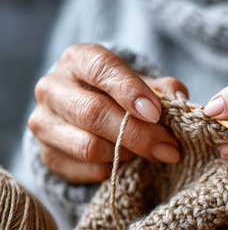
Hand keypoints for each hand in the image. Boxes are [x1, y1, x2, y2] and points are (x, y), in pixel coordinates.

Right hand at [29, 43, 188, 182]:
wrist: (87, 115)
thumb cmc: (120, 95)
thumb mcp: (143, 84)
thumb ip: (164, 89)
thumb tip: (181, 100)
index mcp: (79, 59)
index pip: (101, 68)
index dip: (131, 91)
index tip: (156, 113)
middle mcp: (53, 87)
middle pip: (93, 112)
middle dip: (138, 134)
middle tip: (169, 148)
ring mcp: (44, 122)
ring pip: (87, 145)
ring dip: (125, 153)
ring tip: (145, 152)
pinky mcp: (46, 154)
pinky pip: (83, 169)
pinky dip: (111, 170)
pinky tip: (125, 162)